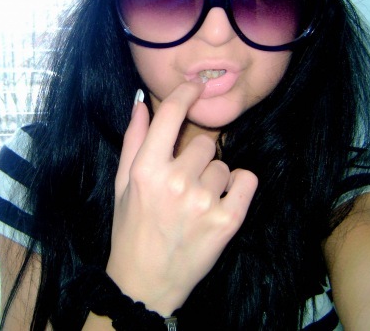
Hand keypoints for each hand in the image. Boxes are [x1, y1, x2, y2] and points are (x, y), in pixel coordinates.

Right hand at [106, 81, 257, 315]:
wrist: (146, 281)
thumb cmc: (130, 229)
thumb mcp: (122, 184)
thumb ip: (133, 140)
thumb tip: (141, 103)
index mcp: (146, 169)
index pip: (171, 115)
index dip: (186, 94)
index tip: (196, 87)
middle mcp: (175, 181)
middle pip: (203, 143)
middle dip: (195, 158)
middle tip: (182, 183)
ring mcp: (204, 202)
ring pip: (222, 164)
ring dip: (213, 178)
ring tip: (196, 202)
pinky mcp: (228, 221)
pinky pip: (246, 180)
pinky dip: (238, 186)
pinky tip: (221, 201)